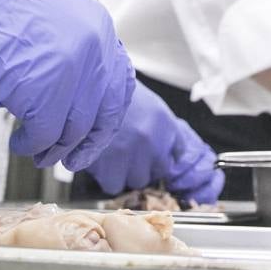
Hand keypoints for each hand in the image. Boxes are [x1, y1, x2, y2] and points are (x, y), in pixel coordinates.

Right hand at [0, 0, 133, 168]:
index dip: (106, 118)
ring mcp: (70, 67)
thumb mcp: (49, 21)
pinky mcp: (40, 87)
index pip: (119, 85)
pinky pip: (44, 133)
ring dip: (53, 148)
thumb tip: (75, 99)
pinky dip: (32, 145)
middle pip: (104, 114)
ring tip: (33, 148)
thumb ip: (71, 53)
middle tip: (68, 157)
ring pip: (74, 129)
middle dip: (86, 143)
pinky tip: (19, 142)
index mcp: (97, 26)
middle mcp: (93, 45)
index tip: (92, 135)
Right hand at [81, 83, 224, 205]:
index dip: (157, 162)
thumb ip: (170, 135)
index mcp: (164, 127)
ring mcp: (127, 153)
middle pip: (151, 175)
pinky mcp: (105, 162)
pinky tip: (102, 161)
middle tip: (127, 154)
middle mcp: (149, 142)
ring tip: (114, 156)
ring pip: (132, 182)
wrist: (93, 85)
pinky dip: (106, 176)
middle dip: (140, 169)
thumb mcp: (154, 109)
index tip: (149, 160)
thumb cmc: (122, 96)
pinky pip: (112, 184)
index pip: (171, 161)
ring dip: (123, 174)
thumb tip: (177, 157)